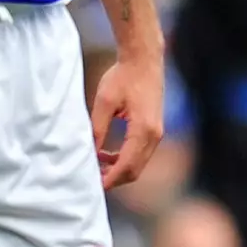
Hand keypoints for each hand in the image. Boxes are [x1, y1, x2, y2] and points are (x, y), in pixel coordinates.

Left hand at [90, 56, 163, 189]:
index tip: (94, 186)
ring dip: (118, 168)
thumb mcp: (104, 102)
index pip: (127, 166)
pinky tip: (105, 153)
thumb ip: (97, 128)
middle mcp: (154, 136)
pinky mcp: (153, 129)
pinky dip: (124, 158)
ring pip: (138, 163)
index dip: (110, 179)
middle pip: (135, 170)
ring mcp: (157, 133)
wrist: (144, 60)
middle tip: (91, 180)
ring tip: (94, 166)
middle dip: (114, 178)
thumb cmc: (123, 77)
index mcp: (144, 131)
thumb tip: (89, 151)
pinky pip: (140, 153)